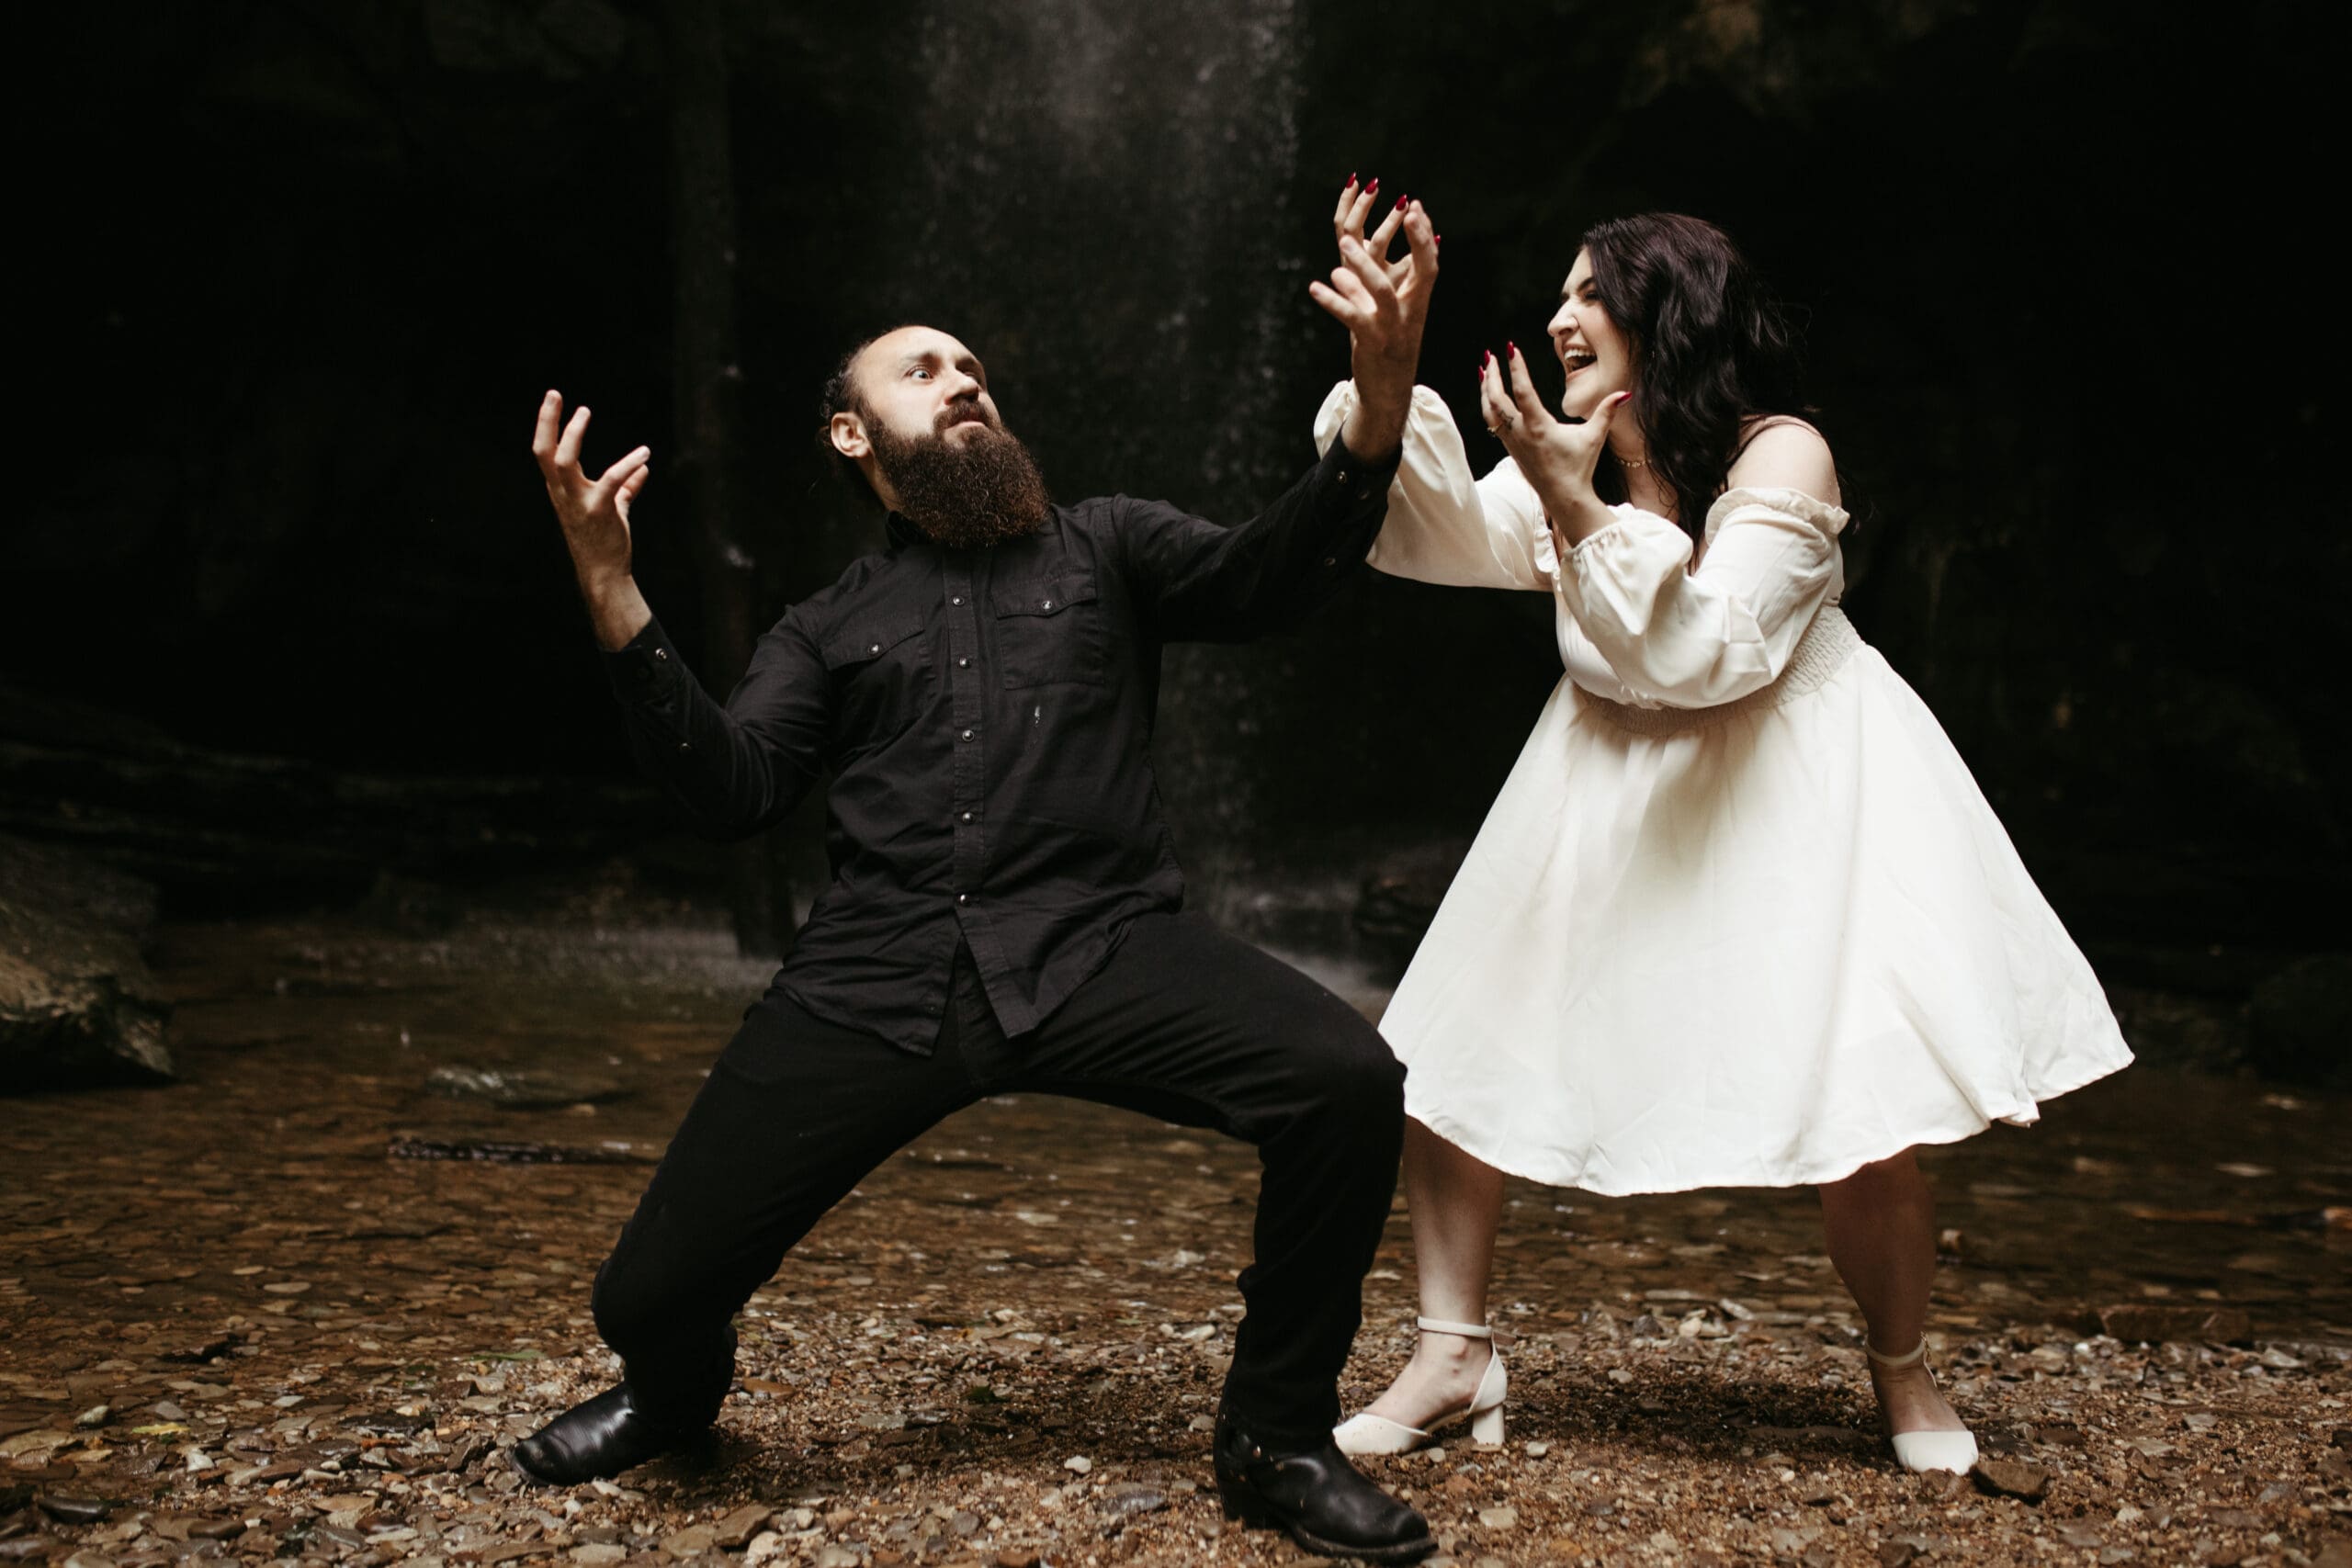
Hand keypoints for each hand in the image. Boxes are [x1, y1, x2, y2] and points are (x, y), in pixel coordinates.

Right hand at [532, 391, 654, 649]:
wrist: (605, 574)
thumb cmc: (605, 541)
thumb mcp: (614, 510)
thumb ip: (626, 488)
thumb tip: (643, 470)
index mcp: (561, 490)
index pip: (544, 452)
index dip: (546, 425)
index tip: (553, 399)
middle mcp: (563, 494)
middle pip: (543, 452)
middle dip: (547, 422)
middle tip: (555, 394)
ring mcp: (578, 502)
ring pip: (563, 462)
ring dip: (573, 435)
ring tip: (585, 412)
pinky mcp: (598, 511)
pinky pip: (610, 480)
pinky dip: (627, 464)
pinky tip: (643, 454)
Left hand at [1308, 176, 1437, 459]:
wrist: (1387, 391)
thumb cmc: (1384, 344)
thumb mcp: (1384, 309)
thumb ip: (1379, 279)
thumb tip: (1360, 248)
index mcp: (1417, 302)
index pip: (1430, 264)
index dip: (1425, 235)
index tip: (1416, 205)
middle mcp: (1410, 312)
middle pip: (1422, 272)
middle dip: (1415, 240)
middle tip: (1403, 209)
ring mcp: (1392, 328)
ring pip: (1383, 292)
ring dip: (1365, 264)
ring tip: (1345, 243)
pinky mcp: (1371, 343)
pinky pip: (1352, 318)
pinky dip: (1333, 301)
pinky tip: (1314, 288)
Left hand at [1481, 344, 1628, 548]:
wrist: (1564, 497)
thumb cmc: (1579, 467)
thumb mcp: (1594, 437)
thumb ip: (1606, 412)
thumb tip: (1624, 393)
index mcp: (1538, 427)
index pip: (1522, 391)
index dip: (1516, 368)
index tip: (1510, 348)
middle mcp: (1521, 433)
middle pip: (1497, 399)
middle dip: (1492, 375)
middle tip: (1491, 355)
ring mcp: (1512, 442)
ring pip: (1489, 412)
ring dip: (1486, 390)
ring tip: (1485, 371)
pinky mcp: (1511, 449)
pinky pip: (1493, 423)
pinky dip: (1488, 406)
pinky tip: (1490, 396)